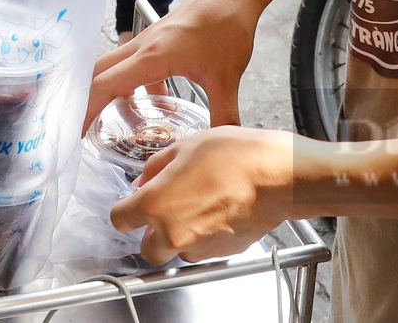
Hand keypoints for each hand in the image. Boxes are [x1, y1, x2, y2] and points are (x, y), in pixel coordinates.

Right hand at [87, 0, 262, 126]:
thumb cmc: (228, 26)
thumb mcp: (226, 78)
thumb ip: (223, 116)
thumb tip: (221, 143)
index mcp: (153, 56)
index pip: (105, 85)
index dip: (86, 109)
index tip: (75, 132)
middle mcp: (142, 46)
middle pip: (97, 72)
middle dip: (85, 100)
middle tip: (81, 128)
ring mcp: (147, 40)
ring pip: (113, 66)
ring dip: (107, 89)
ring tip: (112, 119)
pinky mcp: (156, 37)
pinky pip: (131, 62)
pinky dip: (131, 82)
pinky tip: (153, 98)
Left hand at [111, 128, 297, 263]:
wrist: (277, 176)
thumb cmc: (234, 156)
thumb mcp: (185, 146)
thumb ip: (156, 167)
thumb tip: (144, 181)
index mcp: (156, 205)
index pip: (120, 220)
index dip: (125, 210)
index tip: (131, 204)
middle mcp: (173, 233)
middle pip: (147, 250)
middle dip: (151, 233)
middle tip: (164, 211)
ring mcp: (200, 247)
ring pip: (176, 252)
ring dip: (179, 236)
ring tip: (197, 206)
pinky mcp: (223, 252)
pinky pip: (203, 250)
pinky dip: (204, 237)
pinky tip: (217, 211)